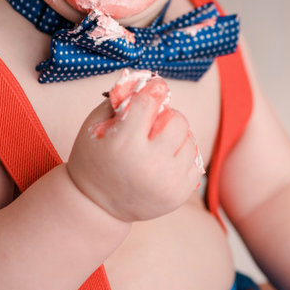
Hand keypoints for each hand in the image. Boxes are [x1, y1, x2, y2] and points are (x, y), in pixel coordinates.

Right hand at [65, 75, 202, 222]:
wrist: (96, 207)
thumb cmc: (94, 158)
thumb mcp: (95, 125)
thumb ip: (120, 100)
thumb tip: (148, 82)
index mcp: (124, 144)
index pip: (150, 101)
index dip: (153, 90)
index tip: (154, 89)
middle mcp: (149, 164)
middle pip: (178, 120)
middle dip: (166, 117)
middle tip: (152, 125)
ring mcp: (167, 182)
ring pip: (189, 140)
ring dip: (175, 137)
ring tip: (158, 145)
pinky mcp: (179, 195)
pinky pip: (195, 161)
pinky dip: (182, 156)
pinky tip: (166, 160)